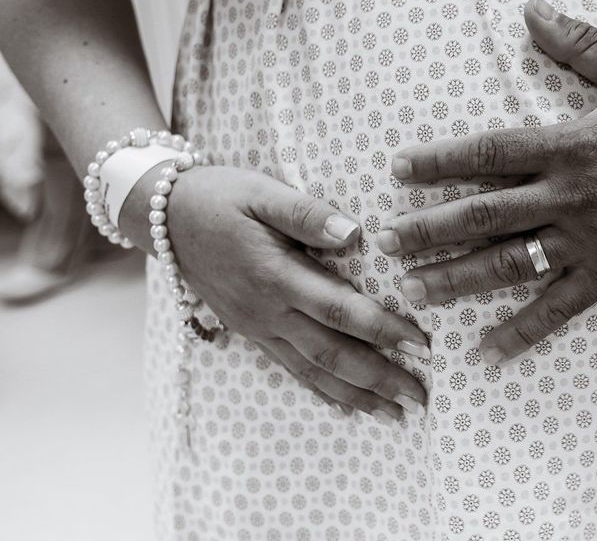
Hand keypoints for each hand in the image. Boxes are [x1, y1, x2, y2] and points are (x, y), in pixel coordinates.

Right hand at [128, 166, 429, 419]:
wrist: (163, 215)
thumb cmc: (221, 197)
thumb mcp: (263, 192)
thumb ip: (308, 213)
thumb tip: (355, 233)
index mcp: (276, 276)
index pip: (341, 311)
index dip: (384, 330)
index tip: (423, 344)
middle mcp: (268, 311)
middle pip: (332, 354)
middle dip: (380, 379)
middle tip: (421, 397)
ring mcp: (258, 326)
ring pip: (313, 371)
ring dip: (357, 396)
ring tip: (396, 414)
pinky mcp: (251, 330)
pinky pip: (291, 369)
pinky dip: (322, 391)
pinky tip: (347, 408)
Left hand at [379, 0, 596, 364]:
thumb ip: (579, 42)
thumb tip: (531, 6)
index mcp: (570, 145)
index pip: (490, 152)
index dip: (440, 160)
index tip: (397, 169)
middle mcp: (570, 196)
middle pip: (485, 214)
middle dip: (430, 229)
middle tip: (385, 242)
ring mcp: (588, 240)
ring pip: (510, 264)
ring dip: (457, 278)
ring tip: (412, 292)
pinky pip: (558, 308)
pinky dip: (521, 332)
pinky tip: (484, 352)